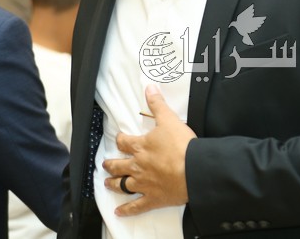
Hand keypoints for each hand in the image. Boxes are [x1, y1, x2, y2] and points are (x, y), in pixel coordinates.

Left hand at [102, 85, 196, 216]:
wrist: (193, 170)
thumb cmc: (181, 145)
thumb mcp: (169, 119)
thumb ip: (157, 104)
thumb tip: (149, 88)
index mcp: (141, 146)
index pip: (125, 142)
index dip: (121, 139)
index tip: (119, 138)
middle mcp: (138, 166)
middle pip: (119, 165)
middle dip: (111, 164)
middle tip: (106, 164)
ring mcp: (144, 183)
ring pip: (123, 185)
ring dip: (114, 184)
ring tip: (107, 183)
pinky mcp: (153, 198)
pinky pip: (136, 206)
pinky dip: (127, 210)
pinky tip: (119, 212)